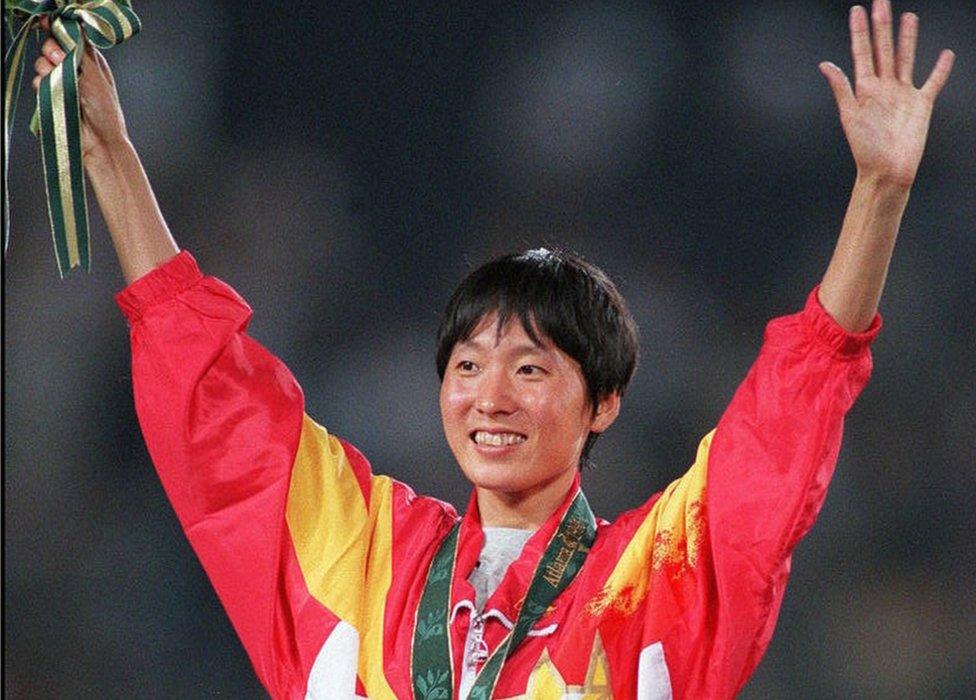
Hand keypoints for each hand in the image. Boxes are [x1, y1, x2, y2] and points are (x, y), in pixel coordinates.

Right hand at [32, 16, 129, 162]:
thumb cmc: (106, 113)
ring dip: (48, 69)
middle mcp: (75, 68)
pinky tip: (55, 94)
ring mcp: (61, 82)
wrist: (98, 141)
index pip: (71, 37)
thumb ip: (83, 52)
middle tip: (60, 60)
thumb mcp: (97, 77)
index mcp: (90, 61)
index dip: (59, 30)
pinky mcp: (50, 95)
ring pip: (41, 63)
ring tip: (61, 83)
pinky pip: (37, 81)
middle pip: (51, 46)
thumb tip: (72, 29)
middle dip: (52, 50)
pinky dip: (43, 84)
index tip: (49, 25)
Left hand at [819, 0, 953, 188]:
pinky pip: (933, 82)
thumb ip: (841, 88)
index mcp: (865, 88)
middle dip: (882, 25)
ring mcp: (903, 94)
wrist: (887, 170)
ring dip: (907, 38)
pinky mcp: (921, 105)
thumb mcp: (849, 116)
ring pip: (906, 58)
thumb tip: (824, 65)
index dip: (859, 31)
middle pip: (884, 49)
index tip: (857, 10)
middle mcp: (884, 87)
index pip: (862, 52)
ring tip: (908, 17)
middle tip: (881, 1)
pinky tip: (945, 54)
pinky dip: (940, 69)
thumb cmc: (866, 149)